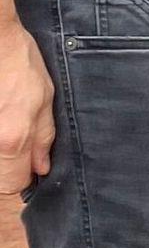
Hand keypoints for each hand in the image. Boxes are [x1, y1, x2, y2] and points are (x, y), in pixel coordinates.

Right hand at [0, 16, 54, 197]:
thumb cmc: (20, 63)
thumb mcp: (45, 98)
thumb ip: (43, 137)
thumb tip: (41, 167)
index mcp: (12, 139)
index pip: (14, 185)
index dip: (22, 177)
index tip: (28, 164)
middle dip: (7, 168)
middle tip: (15, 143)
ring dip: (0, 154)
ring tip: (9, 121)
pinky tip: (3, 118)